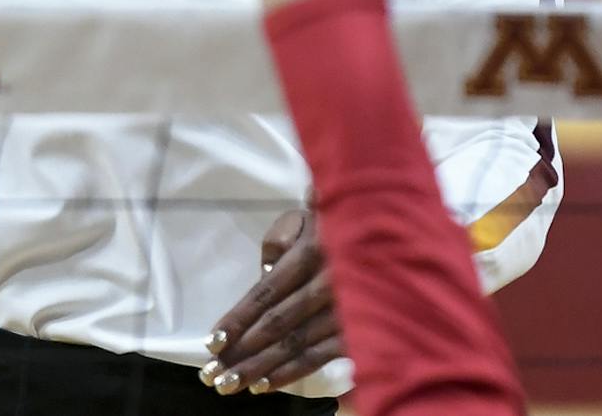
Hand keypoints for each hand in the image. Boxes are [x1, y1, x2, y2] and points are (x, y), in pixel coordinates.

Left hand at [203, 209, 341, 394]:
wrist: (390, 234)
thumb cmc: (337, 225)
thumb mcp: (306, 218)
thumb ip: (280, 239)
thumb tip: (265, 271)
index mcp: (312, 252)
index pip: (266, 292)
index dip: (238, 319)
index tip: (212, 342)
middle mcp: (329, 283)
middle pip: (277, 324)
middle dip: (242, 351)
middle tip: (211, 374)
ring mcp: (345, 310)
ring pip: (296, 344)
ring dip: (260, 367)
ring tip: (229, 384)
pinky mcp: (358, 330)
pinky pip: (321, 356)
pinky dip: (291, 372)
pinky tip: (265, 384)